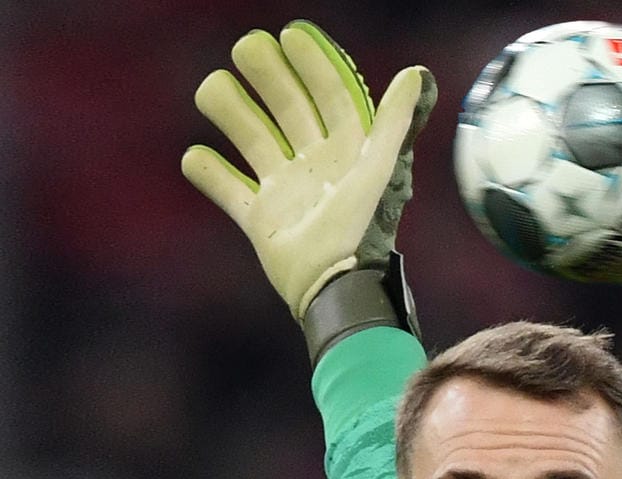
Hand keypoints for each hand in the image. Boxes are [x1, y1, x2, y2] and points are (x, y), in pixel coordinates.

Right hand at [182, 21, 434, 318]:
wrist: (335, 289)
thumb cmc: (363, 230)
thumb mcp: (380, 170)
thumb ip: (395, 123)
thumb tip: (416, 74)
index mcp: (349, 154)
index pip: (331, 97)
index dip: (314, 66)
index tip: (291, 35)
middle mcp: (317, 167)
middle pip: (288, 110)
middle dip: (269, 78)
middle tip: (246, 47)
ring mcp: (286, 192)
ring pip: (252, 139)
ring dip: (232, 112)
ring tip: (211, 88)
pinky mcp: (261, 221)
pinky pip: (228, 191)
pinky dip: (209, 174)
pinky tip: (195, 156)